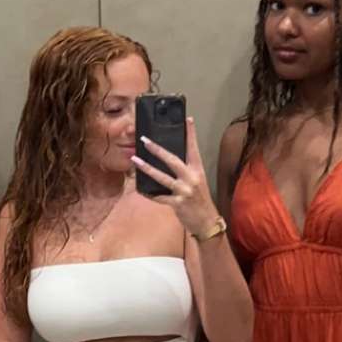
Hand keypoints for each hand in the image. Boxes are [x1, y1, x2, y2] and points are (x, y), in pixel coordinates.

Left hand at [131, 117, 221, 240]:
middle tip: (145, 140)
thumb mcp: (198, 182)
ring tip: (135, 160)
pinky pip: (159, 197)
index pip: (193, 148)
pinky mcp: (177, 204)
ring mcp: (184, 191)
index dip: (191, 134)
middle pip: (173, 160)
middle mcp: (191, 178)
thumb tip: (169, 159)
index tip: (188, 119)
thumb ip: (186, 171)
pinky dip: (149, 193)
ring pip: (162, 177)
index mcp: (198, 171)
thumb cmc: (200, 200)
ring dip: (147, 168)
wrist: (207, 222)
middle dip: (157, 150)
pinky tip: (140, 189)